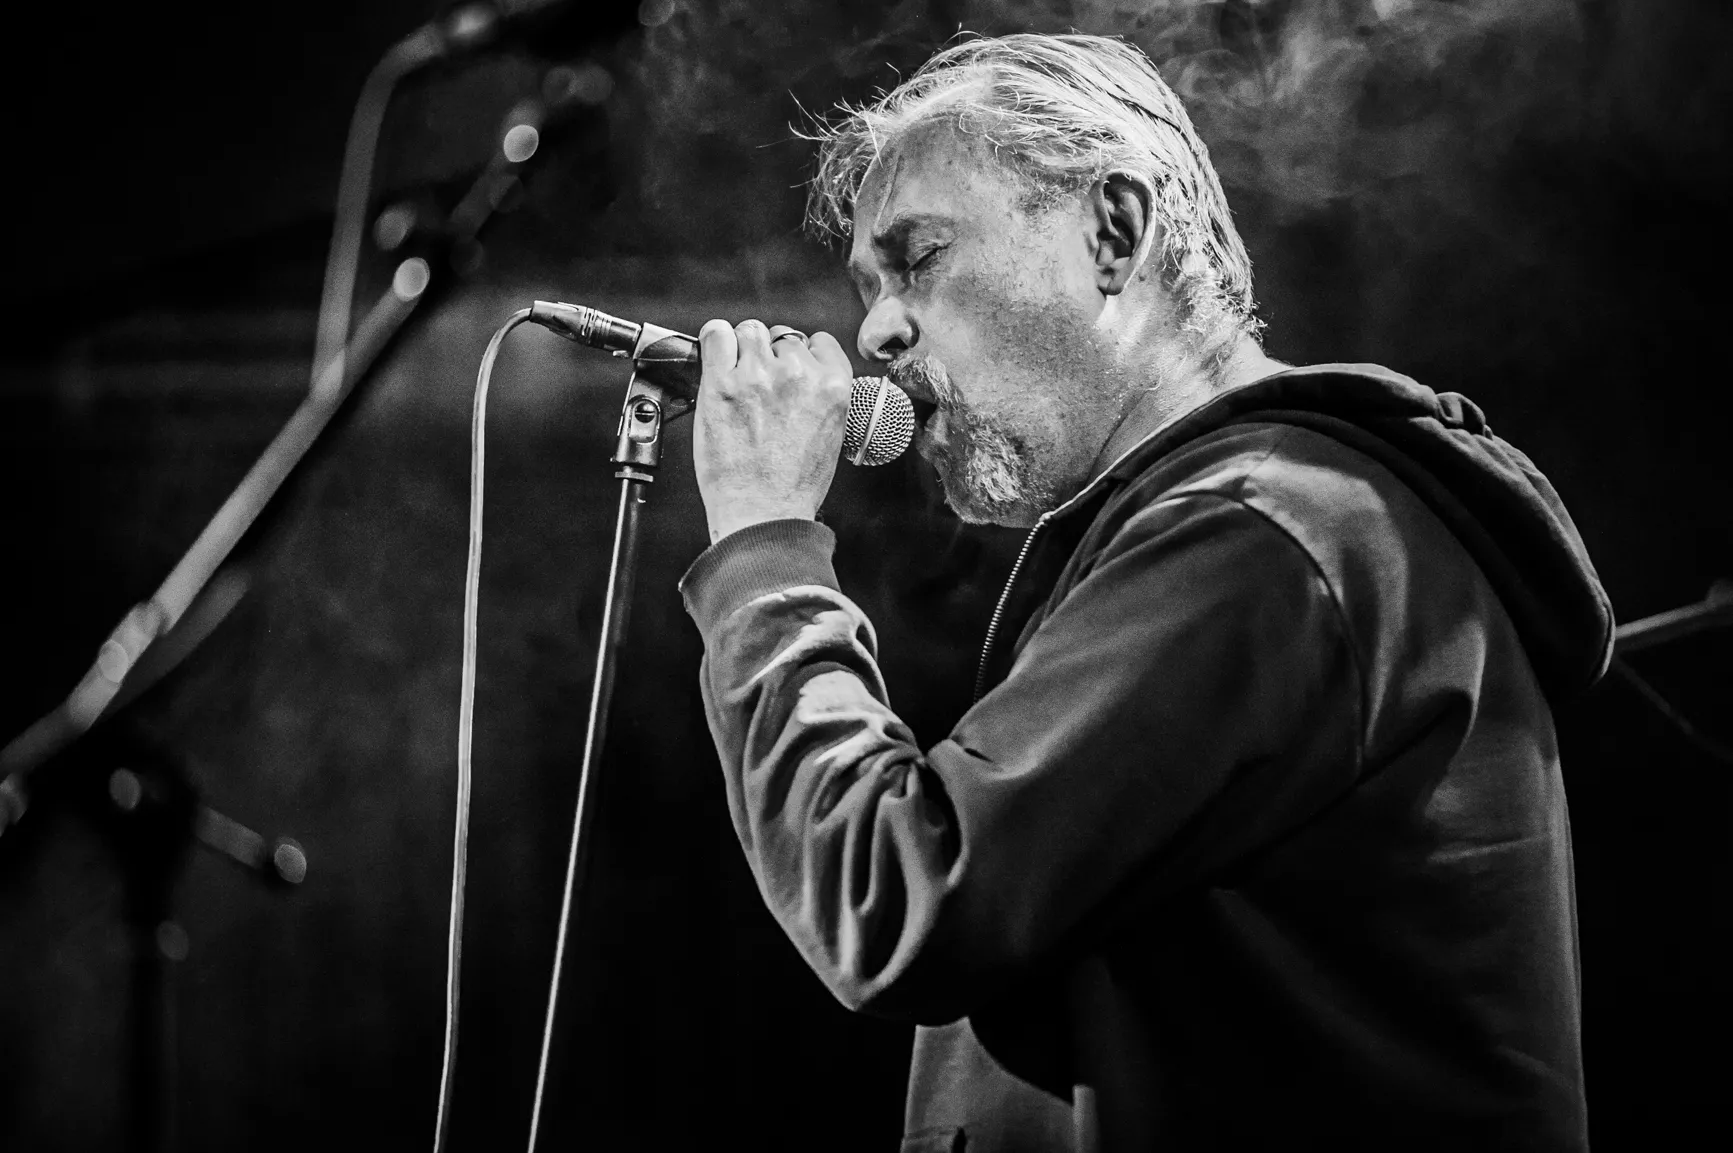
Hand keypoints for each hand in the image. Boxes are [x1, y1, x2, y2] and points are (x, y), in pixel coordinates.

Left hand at [694, 319, 852, 543]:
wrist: (764, 515)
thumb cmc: (794, 486)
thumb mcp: (831, 434)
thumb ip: (820, 395)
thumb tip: (802, 374)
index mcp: (833, 385)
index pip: (817, 341)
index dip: (800, 355)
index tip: (788, 371)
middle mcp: (798, 373)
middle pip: (781, 336)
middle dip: (770, 358)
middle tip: (759, 388)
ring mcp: (758, 375)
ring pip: (750, 331)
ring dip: (742, 349)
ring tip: (737, 379)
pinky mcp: (721, 383)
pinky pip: (715, 334)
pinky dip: (715, 342)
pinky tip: (716, 362)